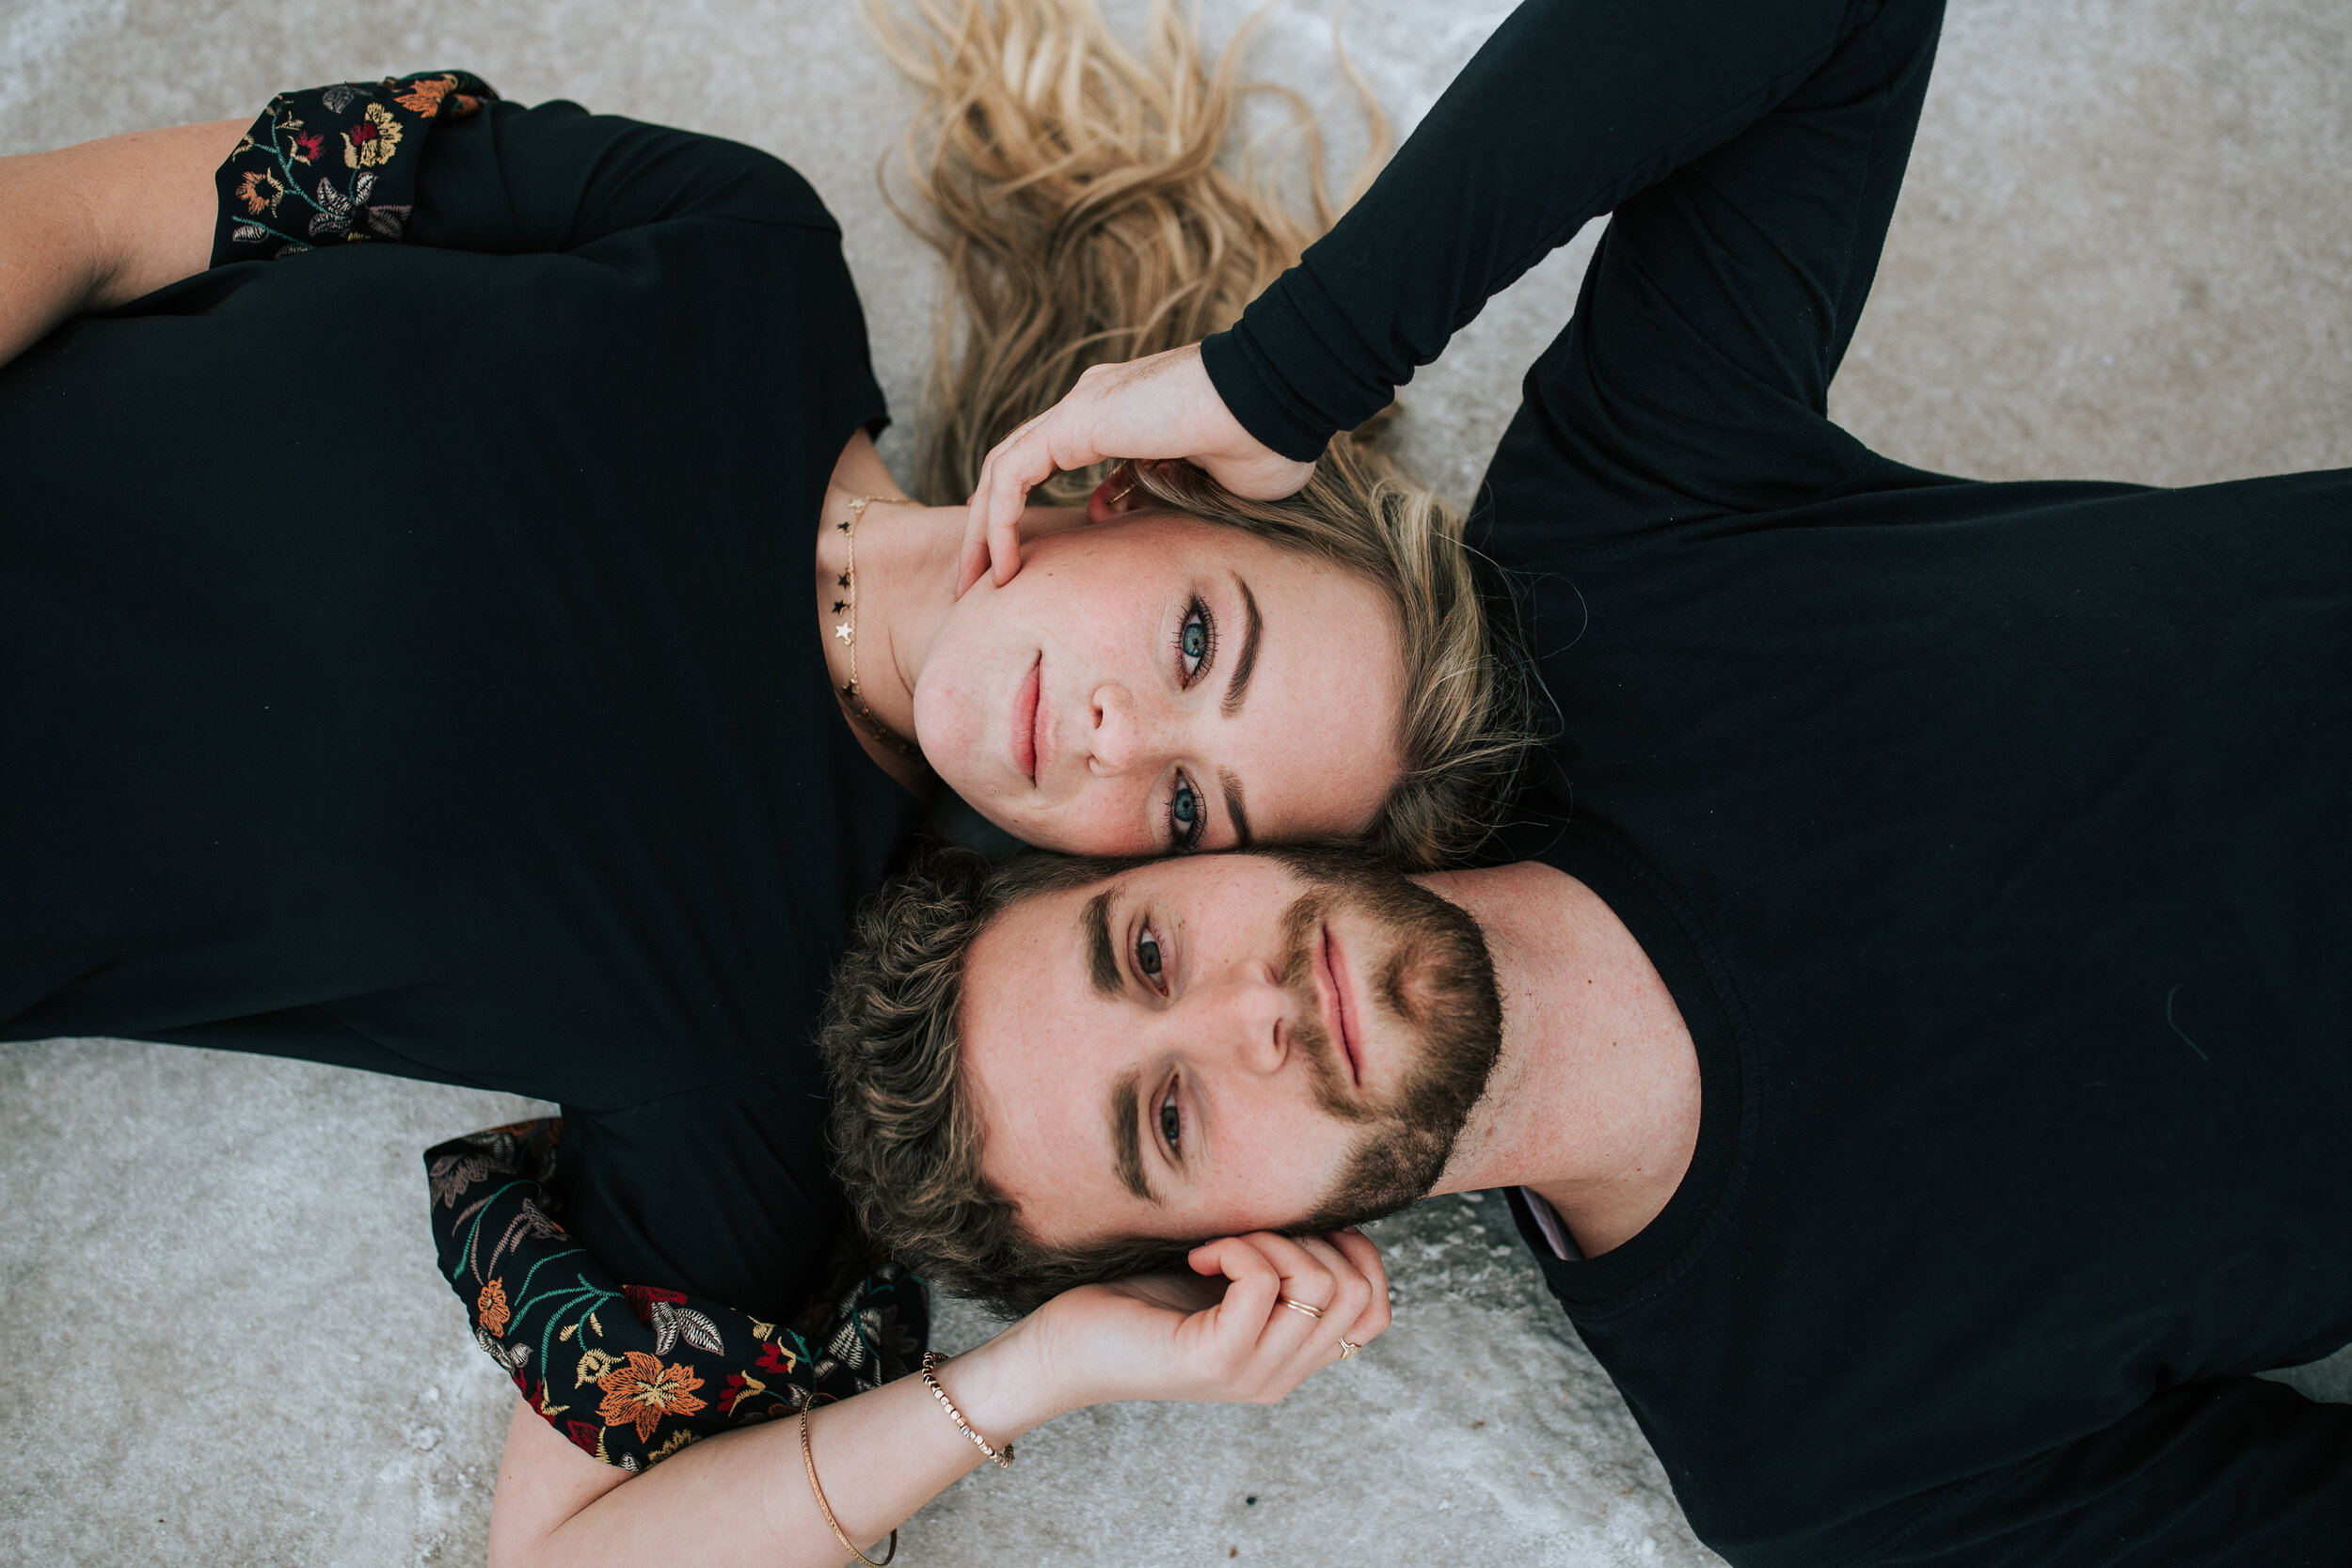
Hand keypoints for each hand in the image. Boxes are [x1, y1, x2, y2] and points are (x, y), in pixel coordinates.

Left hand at [958, 342, 1316, 594]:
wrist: (1279, 405)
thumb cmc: (1263, 444)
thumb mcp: (1198, 486)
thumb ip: (1151, 495)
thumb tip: (1111, 514)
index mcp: (1117, 416)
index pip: (1051, 460)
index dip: (1028, 513)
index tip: (1027, 567)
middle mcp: (1090, 405)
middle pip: (1016, 467)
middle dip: (992, 526)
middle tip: (981, 580)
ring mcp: (1081, 408)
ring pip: (1004, 471)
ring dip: (983, 529)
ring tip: (976, 583)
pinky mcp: (1078, 421)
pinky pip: (1014, 476)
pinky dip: (999, 522)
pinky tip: (1003, 567)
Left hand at [1018, 1229, 1391, 1415]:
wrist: (1066, 1347)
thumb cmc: (1139, 1302)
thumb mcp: (1226, 1281)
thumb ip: (1278, 1266)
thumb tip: (1329, 1213)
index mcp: (1291, 1357)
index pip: (1376, 1314)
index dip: (1358, 1255)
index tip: (1299, 1228)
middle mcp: (1282, 1374)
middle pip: (1357, 1292)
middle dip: (1313, 1238)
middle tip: (1250, 1234)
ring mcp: (1252, 1373)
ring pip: (1321, 1284)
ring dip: (1271, 1239)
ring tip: (1221, 1245)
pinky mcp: (1215, 1360)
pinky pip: (1264, 1285)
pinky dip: (1237, 1250)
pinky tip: (1201, 1256)